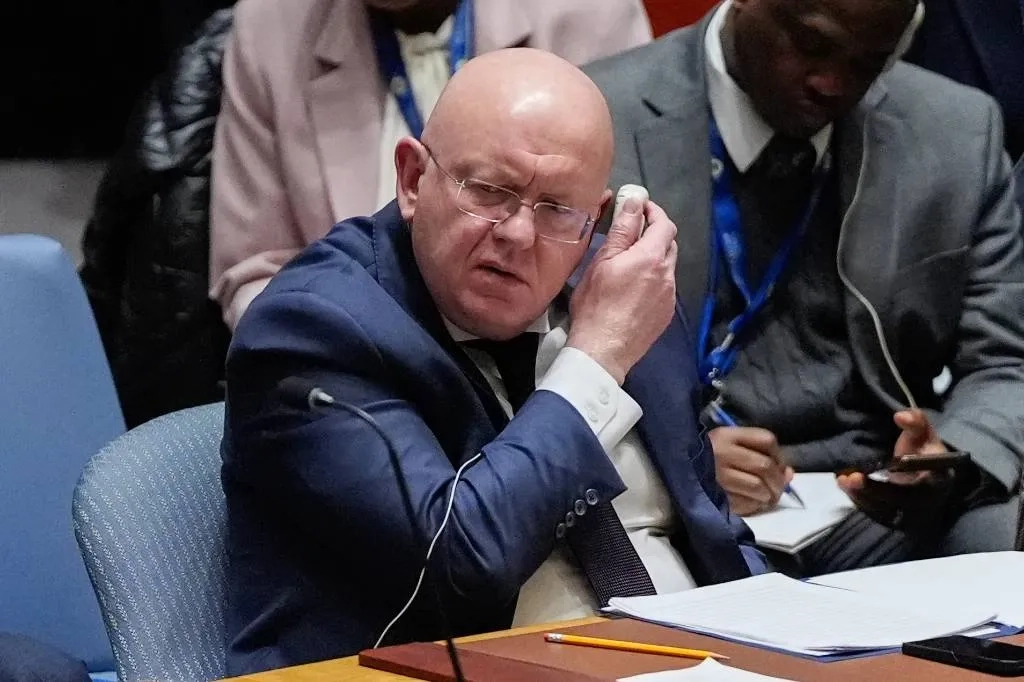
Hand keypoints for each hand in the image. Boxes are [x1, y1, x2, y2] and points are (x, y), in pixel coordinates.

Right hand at [568, 198, 677, 383]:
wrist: (602, 350)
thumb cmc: (596, 304)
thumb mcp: (603, 261)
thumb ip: (622, 229)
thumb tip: (635, 201)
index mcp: (652, 257)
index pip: (664, 223)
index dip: (653, 211)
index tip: (638, 208)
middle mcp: (667, 275)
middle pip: (669, 244)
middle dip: (654, 233)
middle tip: (631, 233)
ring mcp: (669, 296)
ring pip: (667, 267)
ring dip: (653, 258)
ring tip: (629, 263)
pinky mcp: (666, 314)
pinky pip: (664, 288)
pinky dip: (653, 279)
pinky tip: (633, 289)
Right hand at [710, 426, 792, 515]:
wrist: (674, 466)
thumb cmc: (706, 455)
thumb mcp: (728, 444)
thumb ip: (759, 454)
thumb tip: (789, 474)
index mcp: (726, 435)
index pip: (766, 439)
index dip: (779, 455)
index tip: (780, 466)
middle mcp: (722, 452)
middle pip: (765, 466)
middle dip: (778, 480)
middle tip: (778, 489)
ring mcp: (718, 475)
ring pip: (758, 487)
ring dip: (768, 495)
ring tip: (766, 498)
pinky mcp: (715, 495)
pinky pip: (745, 503)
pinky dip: (755, 506)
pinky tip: (753, 504)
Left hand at [837, 409, 953, 530]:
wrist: (923, 467)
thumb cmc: (923, 448)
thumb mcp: (923, 432)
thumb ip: (916, 421)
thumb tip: (900, 416)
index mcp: (938, 480)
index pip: (923, 484)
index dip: (902, 479)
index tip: (879, 470)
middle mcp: (927, 501)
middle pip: (898, 501)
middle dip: (872, 491)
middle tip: (850, 477)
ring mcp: (910, 512)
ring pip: (884, 511)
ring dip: (860, 497)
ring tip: (842, 480)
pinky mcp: (895, 516)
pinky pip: (875, 513)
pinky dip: (858, 500)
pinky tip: (844, 485)